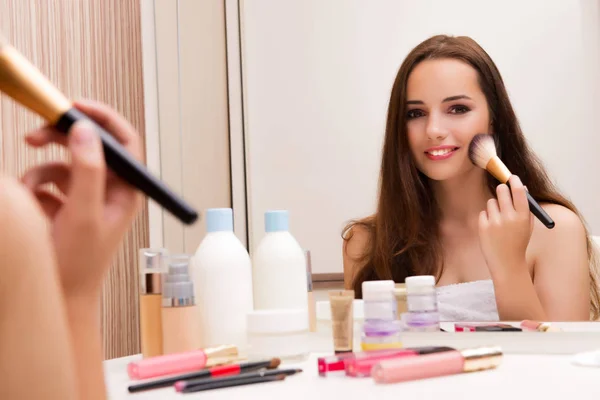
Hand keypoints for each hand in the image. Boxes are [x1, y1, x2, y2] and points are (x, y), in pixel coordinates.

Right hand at [21, 100, 142, 299]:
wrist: (59, 297)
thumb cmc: (78, 264)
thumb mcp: (83, 214)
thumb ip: (87, 171)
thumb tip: (86, 131)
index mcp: (127, 191)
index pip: (124, 142)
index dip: (102, 119)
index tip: (74, 107)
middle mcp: (110, 191)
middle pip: (90, 146)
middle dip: (60, 139)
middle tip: (35, 134)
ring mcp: (87, 198)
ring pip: (63, 164)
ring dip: (40, 172)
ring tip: (29, 192)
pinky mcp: (66, 206)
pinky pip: (48, 183)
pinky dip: (34, 189)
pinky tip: (31, 207)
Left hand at [479, 175, 532, 276]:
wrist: (507, 262)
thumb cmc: (518, 242)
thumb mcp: (527, 226)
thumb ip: (525, 208)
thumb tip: (521, 187)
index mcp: (523, 217)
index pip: (519, 191)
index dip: (515, 182)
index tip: (512, 177)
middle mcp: (509, 217)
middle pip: (502, 191)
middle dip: (501, 189)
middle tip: (502, 190)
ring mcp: (495, 222)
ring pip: (491, 202)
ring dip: (494, 207)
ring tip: (499, 221)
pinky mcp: (483, 226)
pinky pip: (483, 213)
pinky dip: (487, 218)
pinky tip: (492, 229)